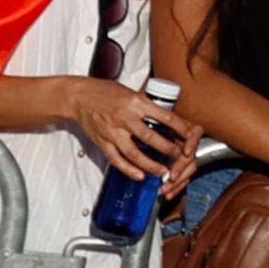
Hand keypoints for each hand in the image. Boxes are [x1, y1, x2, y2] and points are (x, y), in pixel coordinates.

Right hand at [69, 79, 191, 179]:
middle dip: (168, 149)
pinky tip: (139, 175)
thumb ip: (146, 105)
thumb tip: (166, 117)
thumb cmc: (105, 92)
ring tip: (162, 171)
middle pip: (151, 138)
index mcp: (136, 102)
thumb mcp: (131, 92)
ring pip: (135, 153)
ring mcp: (113, 131)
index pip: (165, 117)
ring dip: (150, 164)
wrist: (79, 97)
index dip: (180, 128)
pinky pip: (117, 159)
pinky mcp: (103, 142)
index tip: (190, 136)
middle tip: (180, 156)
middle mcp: (125, 118)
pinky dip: (129, 170)